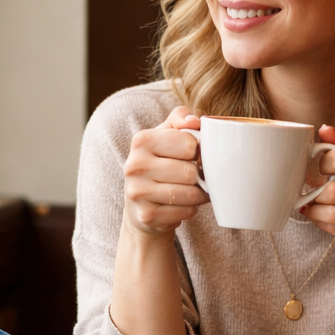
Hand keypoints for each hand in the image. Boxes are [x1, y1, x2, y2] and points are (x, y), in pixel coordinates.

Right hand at [122, 106, 210, 238]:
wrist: (138, 204)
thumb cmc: (158, 163)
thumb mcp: (165, 135)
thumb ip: (180, 119)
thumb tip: (194, 121)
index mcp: (141, 140)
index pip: (189, 143)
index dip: (197, 151)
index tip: (193, 155)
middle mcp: (134, 165)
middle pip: (190, 171)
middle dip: (199, 176)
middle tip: (195, 177)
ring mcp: (137, 192)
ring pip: (189, 193)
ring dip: (198, 194)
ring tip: (192, 190)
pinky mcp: (146, 216)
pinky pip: (185, 212)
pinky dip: (190, 209)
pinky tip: (181, 205)